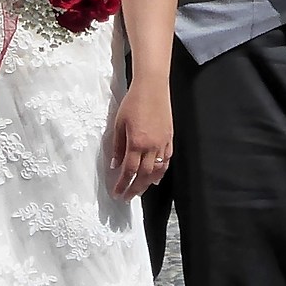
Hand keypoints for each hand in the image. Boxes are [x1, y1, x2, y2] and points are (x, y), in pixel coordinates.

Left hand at [104, 82, 172, 200]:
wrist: (152, 87)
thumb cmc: (133, 102)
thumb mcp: (119, 123)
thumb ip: (117, 146)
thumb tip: (115, 164)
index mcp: (136, 143)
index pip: (129, 170)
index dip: (123, 184)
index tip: (117, 193)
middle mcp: (151, 146)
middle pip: (144, 175)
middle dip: (135, 188)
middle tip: (128, 197)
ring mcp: (163, 143)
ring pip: (157, 170)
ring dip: (149, 183)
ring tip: (141, 190)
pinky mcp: (170, 138)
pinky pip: (166, 160)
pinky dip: (161, 171)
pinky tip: (156, 177)